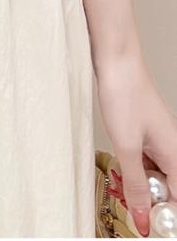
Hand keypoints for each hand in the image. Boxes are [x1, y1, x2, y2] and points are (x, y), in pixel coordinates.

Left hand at [96, 51, 176, 235]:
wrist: (115, 61)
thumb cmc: (124, 95)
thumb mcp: (126, 147)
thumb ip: (136, 186)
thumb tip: (144, 220)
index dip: (165, 217)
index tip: (146, 227)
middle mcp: (173, 149)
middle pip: (169, 190)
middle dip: (151, 203)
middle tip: (130, 208)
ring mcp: (159, 141)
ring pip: (155, 177)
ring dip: (140, 187)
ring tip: (121, 189)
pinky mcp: (144, 133)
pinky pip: (145, 162)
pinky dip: (133, 170)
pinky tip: (119, 170)